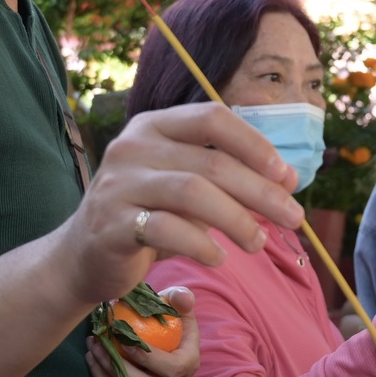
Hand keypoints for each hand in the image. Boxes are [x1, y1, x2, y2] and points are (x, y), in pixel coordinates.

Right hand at [61, 103, 302, 307]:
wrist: (82, 257)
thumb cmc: (147, 216)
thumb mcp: (187, 188)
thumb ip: (229, 178)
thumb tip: (288, 179)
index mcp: (153, 126)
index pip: (212, 118)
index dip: (254, 144)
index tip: (286, 175)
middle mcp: (132, 147)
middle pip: (211, 162)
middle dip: (260, 192)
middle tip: (293, 218)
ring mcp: (118, 184)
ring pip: (192, 193)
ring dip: (236, 220)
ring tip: (258, 243)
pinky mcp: (111, 224)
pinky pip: (167, 230)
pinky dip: (201, 245)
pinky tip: (218, 258)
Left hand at [86, 286, 200, 376]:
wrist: (169, 339)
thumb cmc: (171, 318)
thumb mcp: (178, 304)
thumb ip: (181, 298)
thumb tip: (182, 300)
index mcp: (189, 363)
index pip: (172, 367)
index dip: (148, 359)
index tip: (124, 341)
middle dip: (119, 368)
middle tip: (99, 346)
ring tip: (92, 353)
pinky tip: (94, 366)